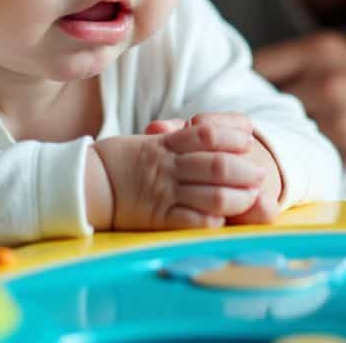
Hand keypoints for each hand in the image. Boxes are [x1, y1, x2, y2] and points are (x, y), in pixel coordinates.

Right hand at [92, 122, 266, 230]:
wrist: (83, 183)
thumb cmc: (119, 160)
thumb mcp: (148, 141)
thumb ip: (176, 137)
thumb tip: (202, 125)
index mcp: (166, 144)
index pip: (207, 133)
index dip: (232, 134)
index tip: (248, 138)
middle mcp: (168, 166)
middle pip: (216, 164)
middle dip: (244, 169)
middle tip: (261, 174)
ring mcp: (164, 192)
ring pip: (211, 194)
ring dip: (237, 196)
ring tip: (251, 196)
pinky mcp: (158, 217)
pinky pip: (191, 220)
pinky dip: (212, 219)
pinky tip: (224, 218)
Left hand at [253, 33, 345, 164]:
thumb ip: (307, 66)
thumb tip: (255, 81)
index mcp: (324, 49)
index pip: (259, 64)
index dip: (246, 81)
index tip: (240, 91)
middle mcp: (326, 80)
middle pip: (266, 101)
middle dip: (262, 113)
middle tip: (260, 122)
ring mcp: (338, 118)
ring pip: (287, 132)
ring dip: (284, 139)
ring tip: (291, 141)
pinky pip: (313, 155)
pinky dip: (312, 157)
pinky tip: (322, 157)